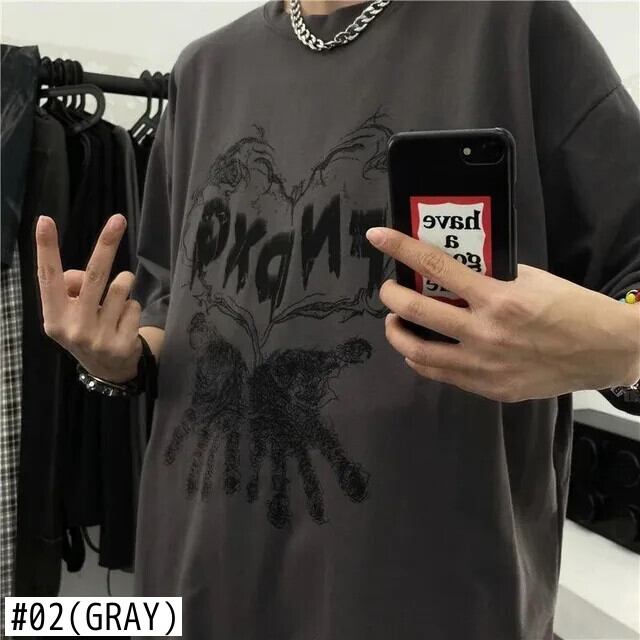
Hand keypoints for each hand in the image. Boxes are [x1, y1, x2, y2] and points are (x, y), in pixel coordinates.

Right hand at [36, 213, 142, 383]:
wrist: (108, 370)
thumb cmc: (86, 329)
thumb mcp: (69, 313)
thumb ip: (71, 288)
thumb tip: (86, 276)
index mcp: (53, 318)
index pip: (48, 278)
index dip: (46, 249)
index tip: (45, 221)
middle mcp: (74, 328)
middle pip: (94, 277)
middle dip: (107, 245)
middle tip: (119, 220)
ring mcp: (99, 338)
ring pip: (120, 288)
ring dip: (124, 283)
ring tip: (118, 295)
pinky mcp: (122, 344)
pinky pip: (134, 306)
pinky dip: (132, 308)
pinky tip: (124, 322)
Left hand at [366, 227, 639, 401]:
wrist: (607, 351)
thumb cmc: (574, 308)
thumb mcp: (533, 279)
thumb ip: (492, 278)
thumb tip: (459, 278)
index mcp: (498, 299)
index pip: (436, 266)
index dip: (401, 248)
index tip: (377, 237)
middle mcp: (485, 334)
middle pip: (416, 313)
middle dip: (392, 297)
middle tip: (389, 290)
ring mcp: (486, 367)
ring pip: (420, 354)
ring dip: (399, 335)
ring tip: (398, 322)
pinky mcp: (491, 389)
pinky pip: (444, 376)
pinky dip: (425, 360)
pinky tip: (421, 351)